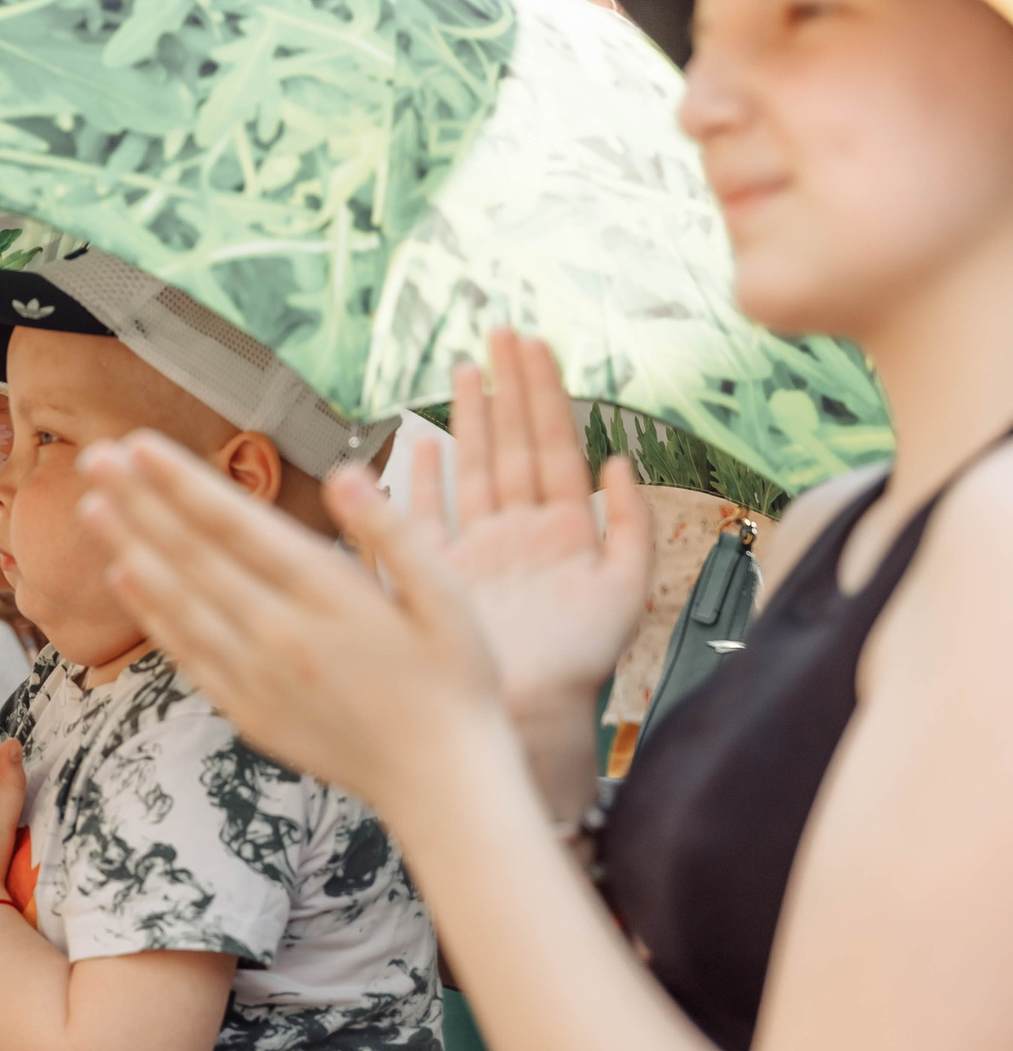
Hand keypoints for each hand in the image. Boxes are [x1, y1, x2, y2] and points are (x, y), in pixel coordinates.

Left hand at [78, 332, 646, 816]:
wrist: (440, 784)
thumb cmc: (456, 682)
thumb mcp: (451, 598)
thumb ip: (395, 531)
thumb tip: (348, 473)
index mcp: (327, 597)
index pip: (236, 526)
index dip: (183, 483)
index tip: (140, 444)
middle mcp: (278, 634)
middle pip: (192, 557)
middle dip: (140, 502)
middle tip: (94, 456)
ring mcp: (255, 676)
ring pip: (178, 602)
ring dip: (131, 549)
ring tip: (92, 506)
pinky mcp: (247, 709)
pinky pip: (186, 653)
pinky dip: (151, 613)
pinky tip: (125, 578)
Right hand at [422, 333, 652, 737]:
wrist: (524, 714)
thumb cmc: (575, 665)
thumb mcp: (625, 591)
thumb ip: (629, 524)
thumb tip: (620, 464)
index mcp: (564, 531)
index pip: (553, 444)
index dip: (544, 394)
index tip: (533, 347)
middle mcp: (519, 532)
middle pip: (512, 444)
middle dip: (509, 388)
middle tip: (501, 335)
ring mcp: (477, 548)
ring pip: (474, 466)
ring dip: (472, 418)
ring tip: (469, 369)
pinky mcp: (440, 571)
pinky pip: (427, 513)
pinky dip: (423, 478)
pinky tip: (422, 444)